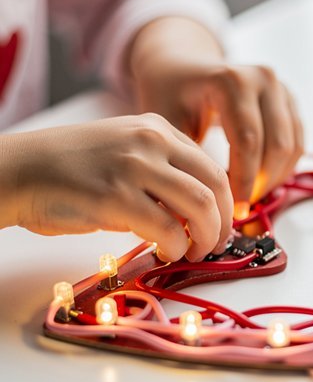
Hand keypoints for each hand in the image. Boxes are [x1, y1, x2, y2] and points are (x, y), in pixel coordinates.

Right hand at [0, 114, 232, 261]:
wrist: (19, 170)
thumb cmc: (67, 169)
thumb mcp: (123, 152)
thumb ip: (159, 171)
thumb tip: (193, 212)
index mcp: (156, 128)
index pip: (211, 166)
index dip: (224, 202)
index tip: (220, 225)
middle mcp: (151, 141)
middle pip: (215, 184)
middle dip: (224, 222)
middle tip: (216, 245)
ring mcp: (134, 166)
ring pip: (200, 206)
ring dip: (206, 237)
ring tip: (194, 252)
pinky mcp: (116, 197)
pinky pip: (167, 228)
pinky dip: (175, 247)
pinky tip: (166, 253)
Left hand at [129, 18, 303, 212]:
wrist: (182, 66)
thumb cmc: (169, 94)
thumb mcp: (165, 123)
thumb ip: (186, 159)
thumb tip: (201, 204)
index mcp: (232, 80)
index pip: (248, 141)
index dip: (244, 181)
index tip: (232, 211)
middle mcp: (262, 79)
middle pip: (277, 146)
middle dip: (261, 184)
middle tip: (240, 209)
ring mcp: (280, 88)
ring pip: (292, 147)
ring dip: (273, 179)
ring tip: (247, 197)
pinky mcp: (289, 100)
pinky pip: (297, 143)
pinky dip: (281, 169)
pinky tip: (257, 183)